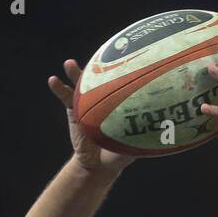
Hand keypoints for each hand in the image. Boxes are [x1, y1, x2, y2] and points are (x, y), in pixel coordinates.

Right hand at [48, 59, 136, 174]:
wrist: (98, 164)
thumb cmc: (120, 153)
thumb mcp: (134, 144)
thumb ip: (144, 137)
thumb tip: (165, 130)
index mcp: (119, 102)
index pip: (123, 81)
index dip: (126, 66)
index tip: (129, 52)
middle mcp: (104, 98)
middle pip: (101, 77)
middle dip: (100, 63)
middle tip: (99, 52)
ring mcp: (87, 102)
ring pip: (81, 84)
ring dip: (74, 72)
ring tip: (68, 63)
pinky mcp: (73, 110)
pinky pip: (65, 97)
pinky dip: (58, 88)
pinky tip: (52, 80)